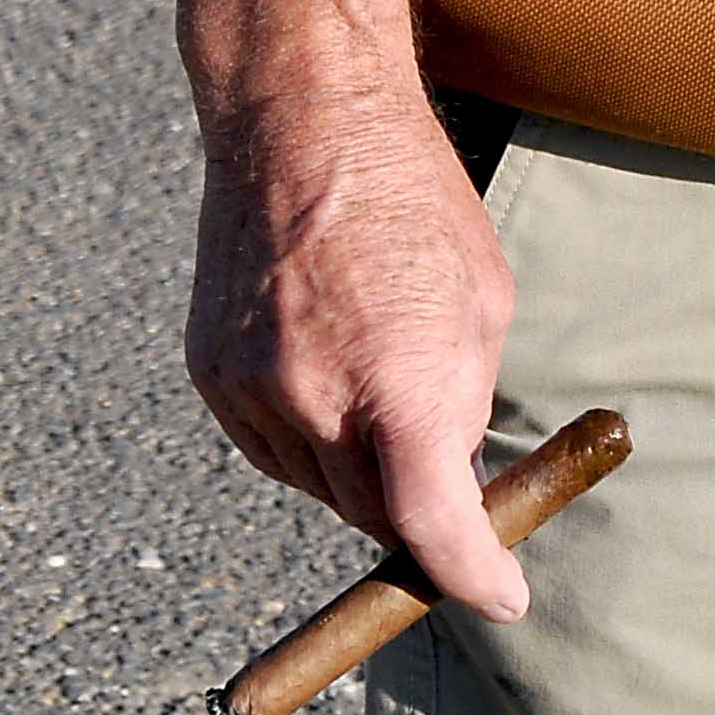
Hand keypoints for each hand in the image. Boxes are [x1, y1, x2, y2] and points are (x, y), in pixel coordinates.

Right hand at [186, 78, 527, 621]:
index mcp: (404, 382)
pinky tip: (333, 365)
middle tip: (455, 470)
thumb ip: (468, 402)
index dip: (473, 576)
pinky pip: (271, 447)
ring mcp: (253, 392)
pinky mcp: (212, 376)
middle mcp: (318, 400)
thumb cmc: (414, 199)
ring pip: (320, 486)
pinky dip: (310, 434)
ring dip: (362, 467)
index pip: (434, 529)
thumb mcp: (484, 300)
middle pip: (375, 517)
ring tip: (385, 375)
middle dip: (420, 510)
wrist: (301, 120)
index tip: (502, 595)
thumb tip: (457, 481)